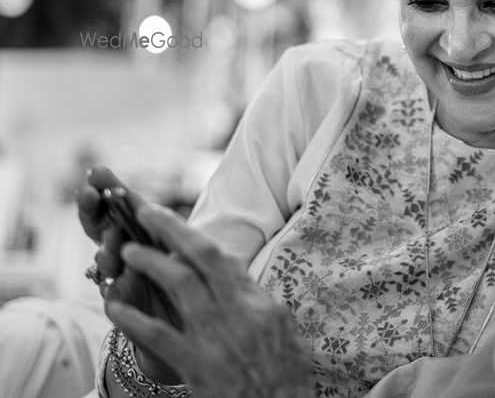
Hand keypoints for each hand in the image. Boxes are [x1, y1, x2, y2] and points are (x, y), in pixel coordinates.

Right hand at [77, 166, 180, 377]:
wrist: (196, 329)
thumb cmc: (186, 281)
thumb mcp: (179, 247)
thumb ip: (162, 225)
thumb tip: (149, 203)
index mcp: (138, 236)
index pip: (115, 210)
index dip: (104, 192)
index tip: (96, 172)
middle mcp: (124, 258)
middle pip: (102, 231)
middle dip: (94, 212)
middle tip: (92, 194)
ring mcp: (122, 283)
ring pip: (106, 264)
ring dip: (107, 249)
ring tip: (113, 239)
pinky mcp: (128, 313)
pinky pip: (116, 300)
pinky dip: (118, 288)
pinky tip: (121, 280)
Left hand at [106, 203, 311, 397]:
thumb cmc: (284, 381)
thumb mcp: (284, 336)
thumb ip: (260, 307)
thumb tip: (243, 284)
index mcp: (261, 304)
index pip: (225, 261)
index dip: (195, 239)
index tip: (173, 227)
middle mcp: (240, 312)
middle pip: (204, 256)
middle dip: (172, 229)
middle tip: (146, 211)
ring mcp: (218, 337)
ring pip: (181, 284)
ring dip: (151, 262)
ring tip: (127, 252)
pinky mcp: (197, 365)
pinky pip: (158, 335)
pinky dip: (133, 318)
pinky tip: (114, 307)